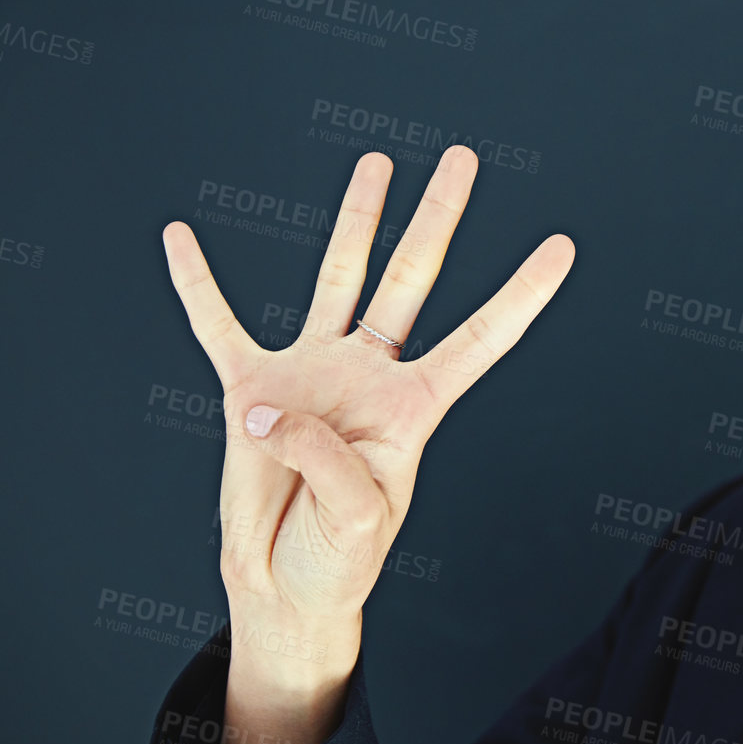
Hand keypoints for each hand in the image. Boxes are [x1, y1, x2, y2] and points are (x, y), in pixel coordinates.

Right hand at [161, 145, 574, 650]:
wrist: (285, 585)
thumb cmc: (338, 560)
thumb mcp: (355, 520)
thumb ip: (326, 461)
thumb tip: (272, 410)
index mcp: (413, 408)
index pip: (481, 339)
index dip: (520, 295)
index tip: (562, 247)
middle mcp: (369, 376)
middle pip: (411, 279)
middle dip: (439, 218)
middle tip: (463, 158)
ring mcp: (311, 375)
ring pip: (338, 277)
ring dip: (357, 218)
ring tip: (377, 161)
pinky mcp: (250, 390)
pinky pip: (218, 326)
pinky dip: (197, 284)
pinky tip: (180, 238)